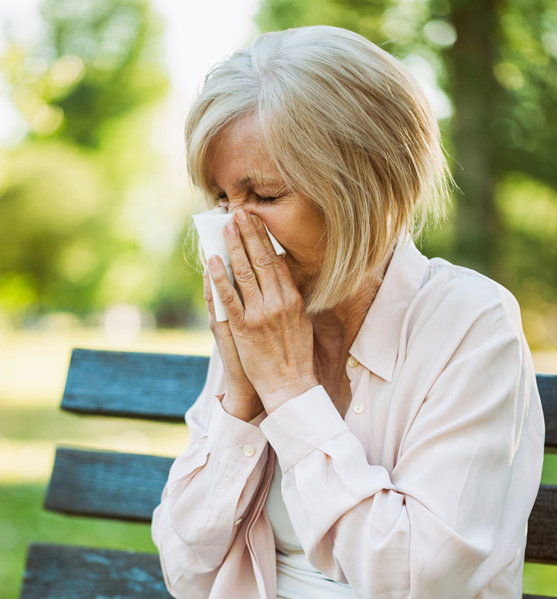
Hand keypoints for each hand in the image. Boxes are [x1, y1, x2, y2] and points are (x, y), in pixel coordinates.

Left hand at [207, 210, 317, 413]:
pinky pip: (228, 298)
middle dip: (248, 234)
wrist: (290, 385)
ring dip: (233, 248)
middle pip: (261, 260)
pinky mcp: (244, 328)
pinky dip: (220, 278)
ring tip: (225, 228)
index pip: (277, 261)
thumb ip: (291, 298)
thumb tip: (282, 277)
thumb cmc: (295, 355)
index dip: (265, 239)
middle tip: (239, 214)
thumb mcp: (302, 322)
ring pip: (244, 273)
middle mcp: (278, 303)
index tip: (256, 221)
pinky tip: (213, 262)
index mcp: (293, 299)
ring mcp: (260, 314)